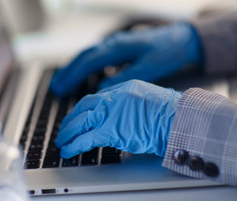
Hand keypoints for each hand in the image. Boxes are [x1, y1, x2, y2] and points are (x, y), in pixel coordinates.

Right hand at [50, 22, 201, 96]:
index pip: (89, 62)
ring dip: (73, 68)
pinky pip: (94, 55)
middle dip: (67, 73)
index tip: (61, 89)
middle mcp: (112, 43)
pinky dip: (83, 65)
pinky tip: (81, 74)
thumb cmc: (167, 52)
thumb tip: (101, 90)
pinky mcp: (117, 47)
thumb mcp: (150, 67)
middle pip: (83, 57)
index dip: (73, 76)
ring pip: (87, 55)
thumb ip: (125, 77)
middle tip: (55, 88)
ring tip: (61, 82)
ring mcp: (114, 43)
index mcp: (118, 47)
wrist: (182, 37)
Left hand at [55, 80, 181, 157]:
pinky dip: (75, 144)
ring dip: (68, 132)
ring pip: (80, 121)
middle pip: (83, 108)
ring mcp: (110, 113)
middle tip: (63, 129)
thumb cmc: (168, 111)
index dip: (82, 109)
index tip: (76, 116)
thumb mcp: (144, 97)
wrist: (177, 119)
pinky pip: (86, 138)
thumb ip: (127, 103)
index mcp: (121, 88)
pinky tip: (69, 150)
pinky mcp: (111, 130)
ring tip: (61, 141)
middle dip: (70, 119)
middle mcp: (112, 98)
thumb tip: (117, 114)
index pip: (94, 98)